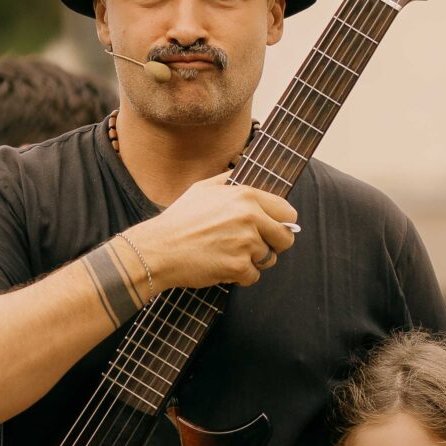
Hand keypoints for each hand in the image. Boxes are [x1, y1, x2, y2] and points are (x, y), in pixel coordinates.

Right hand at [134, 173, 297, 290]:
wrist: (158, 249)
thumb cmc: (179, 219)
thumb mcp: (203, 188)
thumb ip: (228, 179)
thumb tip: (242, 168)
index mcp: (246, 196)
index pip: (287, 212)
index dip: (281, 223)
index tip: (273, 230)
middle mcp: (250, 217)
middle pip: (285, 238)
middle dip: (274, 245)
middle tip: (255, 248)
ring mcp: (245, 243)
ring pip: (268, 259)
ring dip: (253, 261)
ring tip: (230, 255)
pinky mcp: (238, 266)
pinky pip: (253, 276)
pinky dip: (240, 277)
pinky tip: (222, 267)